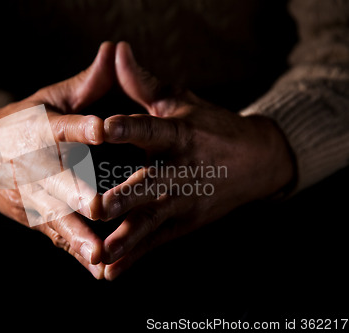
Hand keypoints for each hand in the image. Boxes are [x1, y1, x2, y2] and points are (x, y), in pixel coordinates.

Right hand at [0, 42, 115, 278]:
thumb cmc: (21, 121)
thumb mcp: (48, 98)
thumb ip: (83, 84)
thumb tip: (113, 51)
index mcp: (36, 130)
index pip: (58, 127)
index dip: (79, 127)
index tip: (102, 129)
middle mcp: (31, 166)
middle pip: (54, 181)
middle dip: (75, 193)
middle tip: (98, 204)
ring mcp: (30, 197)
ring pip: (56, 218)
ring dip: (78, 236)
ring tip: (101, 254)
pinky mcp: (34, 218)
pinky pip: (57, 237)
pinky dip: (76, 253)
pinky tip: (98, 270)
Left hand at [100, 42, 294, 279]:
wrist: (257, 161)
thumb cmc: (209, 126)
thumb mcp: (180, 102)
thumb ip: (144, 83)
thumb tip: (116, 50)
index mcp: (178, 136)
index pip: (151, 130)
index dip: (128, 128)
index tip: (103, 127)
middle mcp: (180, 172)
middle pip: (151, 185)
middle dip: (126, 196)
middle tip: (100, 205)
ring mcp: (183, 203)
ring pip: (151, 222)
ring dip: (126, 239)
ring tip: (101, 254)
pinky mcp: (182, 226)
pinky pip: (154, 244)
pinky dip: (133, 259)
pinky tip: (110, 274)